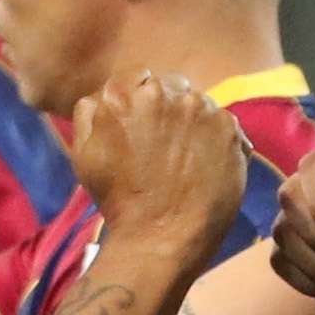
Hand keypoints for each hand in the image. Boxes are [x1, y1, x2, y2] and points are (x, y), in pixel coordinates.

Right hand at [71, 70, 246, 273]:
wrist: (159, 238)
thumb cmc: (118, 201)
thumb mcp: (84, 154)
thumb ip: (89, 112)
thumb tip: (102, 95)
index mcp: (123, 95)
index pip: (137, 76)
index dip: (139, 100)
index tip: (144, 125)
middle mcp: (164, 93)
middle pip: (170, 86)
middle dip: (167, 108)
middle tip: (165, 146)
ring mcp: (201, 109)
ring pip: (198, 104)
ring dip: (194, 123)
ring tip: (187, 160)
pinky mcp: (229, 129)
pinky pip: (225, 124)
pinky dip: (218, 140)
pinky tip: (207, 166)